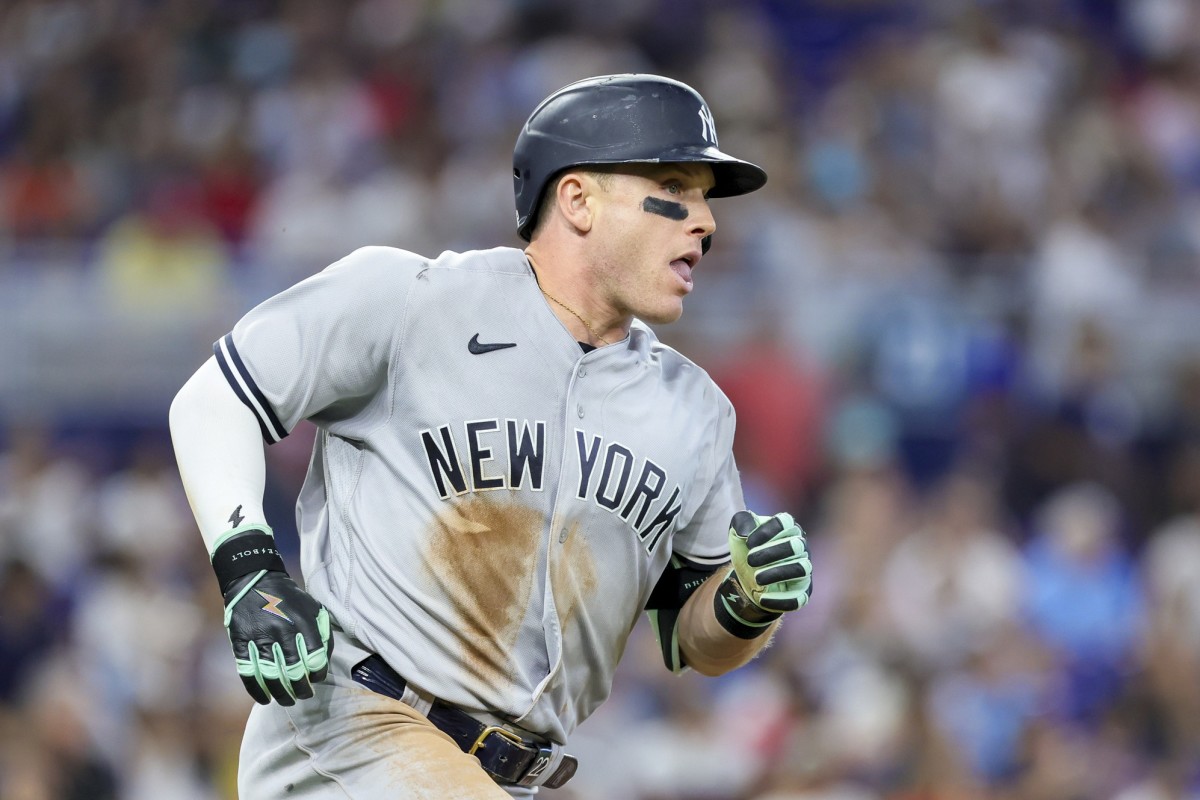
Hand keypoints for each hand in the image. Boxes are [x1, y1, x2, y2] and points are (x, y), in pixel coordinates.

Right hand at [223, 569, 332, 704]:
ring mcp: (259, 636)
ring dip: (281, 694)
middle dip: (301, 689)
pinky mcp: (241, 641)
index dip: (317, 674)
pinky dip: (256, 690)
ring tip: (287, 701)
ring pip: (271, 675)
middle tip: (304, 696)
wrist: (254, 581)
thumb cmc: (289, 599)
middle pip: (293, 670)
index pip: (315, 658)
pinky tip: (264, 699)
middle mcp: (282, 629)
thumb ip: (322, 632)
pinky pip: (248, 672)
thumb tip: (324, 661)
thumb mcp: (313, 608)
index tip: (316, 679)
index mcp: (303, 621)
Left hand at [727, 511, 811, 612]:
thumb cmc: (748, 550)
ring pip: (802, 569)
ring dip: (778, 573)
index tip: (748, 542)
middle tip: (750, 560)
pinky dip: (780, 599)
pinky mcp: (802, 592)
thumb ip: (741, 522)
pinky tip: (762, 598)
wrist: (748, 577)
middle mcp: (800, 547)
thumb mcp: (739, 533)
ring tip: (757, 578)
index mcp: (788, 529)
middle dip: (772, 552)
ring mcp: (804, 570)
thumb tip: (745, 532)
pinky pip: (799, 597)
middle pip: (796, 545)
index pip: (786, 523)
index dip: (767, 531)